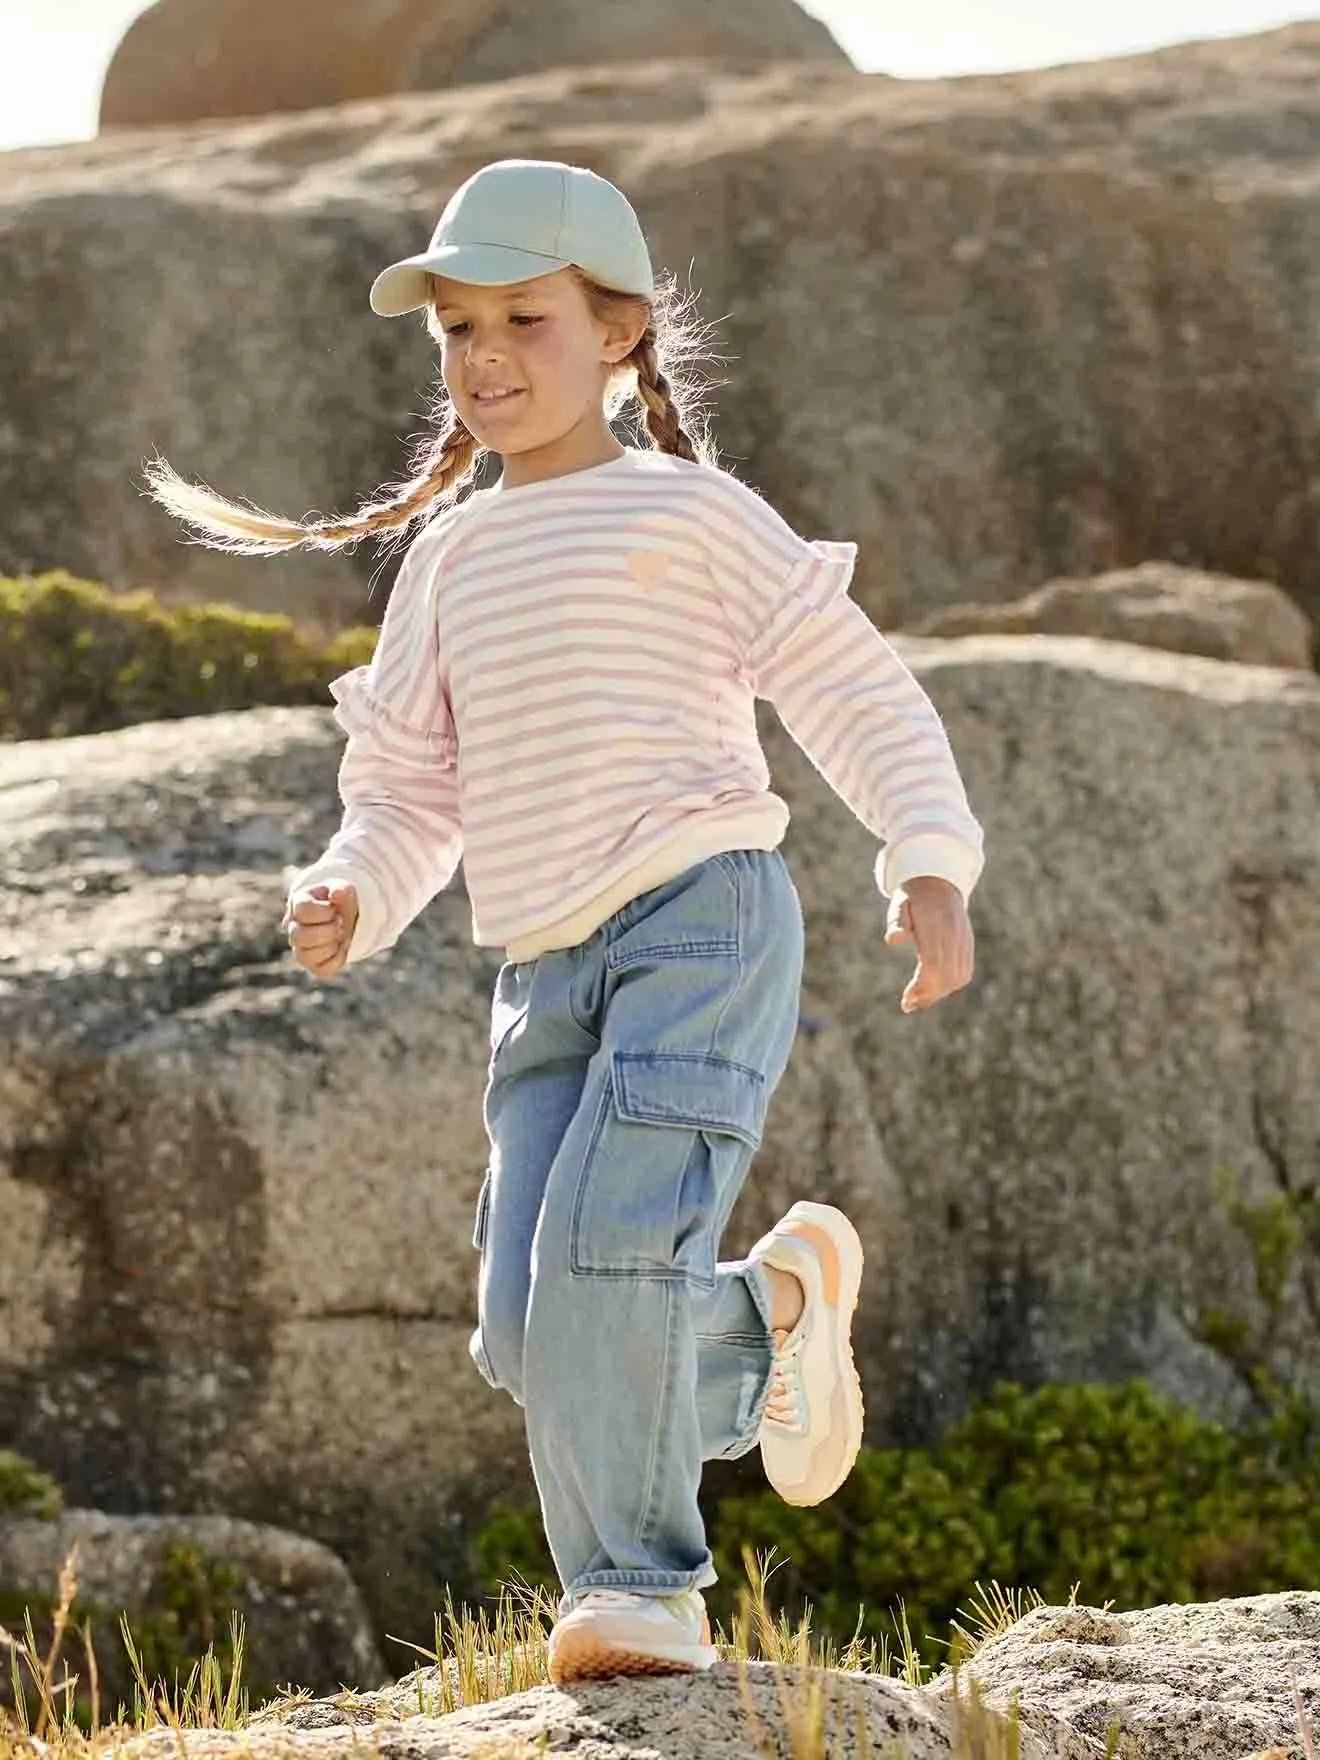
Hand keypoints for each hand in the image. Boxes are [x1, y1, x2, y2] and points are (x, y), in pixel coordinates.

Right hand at [282, 882, 357, 979]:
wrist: (345, 918)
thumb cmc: (339, 902)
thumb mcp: (342, 890)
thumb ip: (341, 889)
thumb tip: (337, 894)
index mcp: (298, 904)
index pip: (303, 910)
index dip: (325, 911)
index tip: (334, 909)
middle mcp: (293, 928)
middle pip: (301, 936)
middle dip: (328, 930)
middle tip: (340, 923)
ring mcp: (300, 948)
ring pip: (306, 956)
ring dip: (331, 945)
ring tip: (339, 935)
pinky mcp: (312, 964)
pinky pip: (322, 969)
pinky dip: (337, 959)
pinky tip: (340, 947)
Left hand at [883, 875, 974, 1012]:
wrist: (939, 882)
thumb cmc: (913, 897)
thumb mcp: (899, 903)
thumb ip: (897, 921)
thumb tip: (893, 940)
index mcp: (937, 926)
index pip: (933, 964)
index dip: (921, 986)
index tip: (906, 1000)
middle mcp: (954, 935)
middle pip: (947, 976)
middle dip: (928, 995)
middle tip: (908, 1005)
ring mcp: (964, 940)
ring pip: (958, 977)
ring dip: (939, 993)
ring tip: (918, 1000)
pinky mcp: (968, 945)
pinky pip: (965, 972)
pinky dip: (950, 985)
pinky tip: (934, 990)